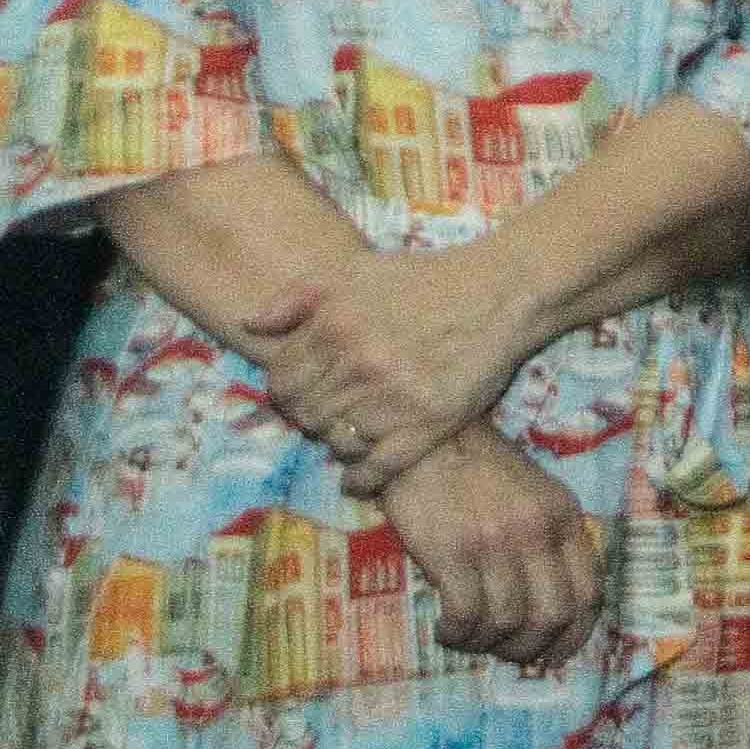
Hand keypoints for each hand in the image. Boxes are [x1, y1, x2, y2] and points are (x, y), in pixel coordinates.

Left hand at [252, 239, 536, 498]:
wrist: (501, 293)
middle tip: (335, 409)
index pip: (281, 383)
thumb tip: (248, 325)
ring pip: (337, 443)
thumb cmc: (425, 280)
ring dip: (340, 442)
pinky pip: (376, 468)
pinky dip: (361, 478)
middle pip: (306, 416)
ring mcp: (394, 398)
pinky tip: (359, 475)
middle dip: (314, 415)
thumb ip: (296, 296)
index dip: (289, 391)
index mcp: (335, 326)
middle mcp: (359, 364)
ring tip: (355, 430)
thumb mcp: (355, 270)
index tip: (308, 390)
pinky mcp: (428, 425)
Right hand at [374, 422, 601, 668]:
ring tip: (469, 636)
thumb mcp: (535, 496)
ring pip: (507, 623)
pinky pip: (465, 617)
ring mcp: (495, 544)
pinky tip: (447, 629)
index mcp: (564, 518)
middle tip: (506, 651)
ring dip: (487, 644)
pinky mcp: (453, 553)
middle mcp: (536, 533)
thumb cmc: (480, 470)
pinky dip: (457, 635)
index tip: (555, 653)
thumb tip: (551, 611)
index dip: (575, 634)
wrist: (427, 439)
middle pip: (552, 616)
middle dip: (531, 648)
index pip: (589, 592)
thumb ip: (549, 542)